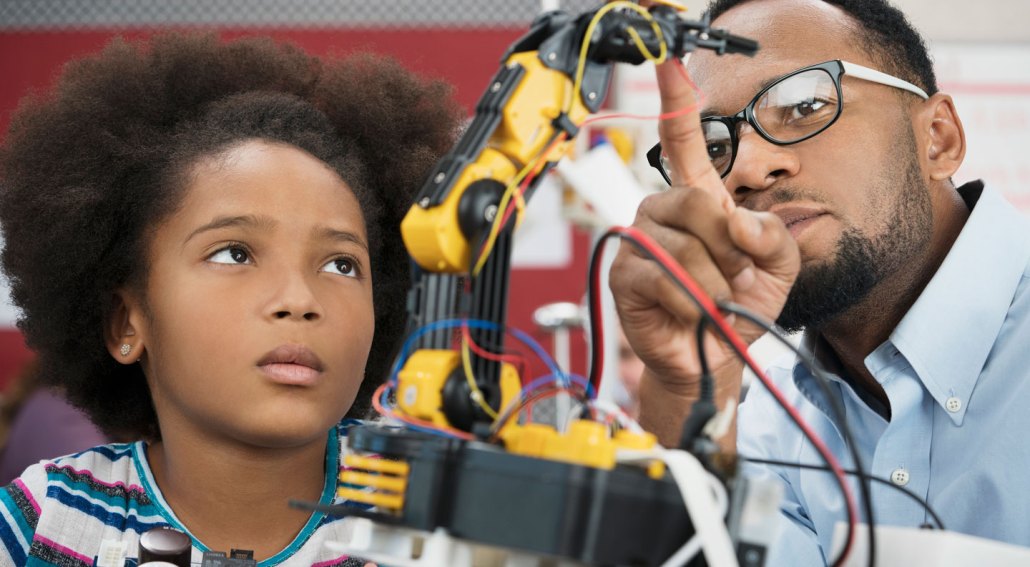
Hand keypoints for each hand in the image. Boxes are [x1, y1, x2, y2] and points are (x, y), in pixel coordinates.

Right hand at [609, 61, 799, 395]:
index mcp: (697, 200)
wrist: (715, 360)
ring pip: (686, 245)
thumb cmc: (738, 309)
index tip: (668, 60)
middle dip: (730, 248)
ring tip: (715, 301)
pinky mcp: (624, 273)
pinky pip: (665, 276)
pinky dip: (693, 300)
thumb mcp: (778, 267)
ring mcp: (639, 240)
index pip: (684, 141)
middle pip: (699, 201)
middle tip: (734, 277)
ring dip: (716, 283)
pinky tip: (694, 313)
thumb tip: (738, 221)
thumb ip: (774, 235)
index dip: (676, 100)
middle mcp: (662, 211)